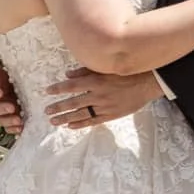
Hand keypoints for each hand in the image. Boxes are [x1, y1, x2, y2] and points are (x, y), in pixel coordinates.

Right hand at [0, 48, 23, 133]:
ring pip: (1, 120)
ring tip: (19, 121)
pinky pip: (8, 128)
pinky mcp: (6, 121)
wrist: (3, 90)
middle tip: (12, 107)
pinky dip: (13, 130)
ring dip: (9, 121)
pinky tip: (20, 129)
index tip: (0, 92)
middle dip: (2, 109)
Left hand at [46, 68, 164, 128]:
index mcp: (96, 81)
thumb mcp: (106, 68)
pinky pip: (93, 121)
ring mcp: (104, 107)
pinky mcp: (111, 115)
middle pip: (74, 103)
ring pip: (81, 114)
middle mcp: (98, 95)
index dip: (58, 89)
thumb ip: (86, 71)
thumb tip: (67, 74)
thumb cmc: (126, 72)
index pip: (72, 86)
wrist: (147, 84)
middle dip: (58, 107)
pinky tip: (70, 126)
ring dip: (66, 118)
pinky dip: (81, 124)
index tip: (47, 91)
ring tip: (54, 121)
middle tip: (47, 111)